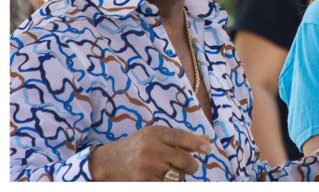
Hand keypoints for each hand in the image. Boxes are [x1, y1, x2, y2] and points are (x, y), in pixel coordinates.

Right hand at [88, 126, 211, 181]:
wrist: (109, 162)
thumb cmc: (137, 145)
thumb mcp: (155, 134)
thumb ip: (179, 137)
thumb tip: (207, 141)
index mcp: (156, 133)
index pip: (182, 138)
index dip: (197, 143)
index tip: (208, 149)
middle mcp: (152, 150)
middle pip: (183, 160)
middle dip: (191, 165)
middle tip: (190, 166)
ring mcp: (146, 168)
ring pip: (176, 176)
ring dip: (179, 177)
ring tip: (171, 172)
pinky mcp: (142, 183)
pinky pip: (165, 185)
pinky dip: (169, 183)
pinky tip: (164, 179)